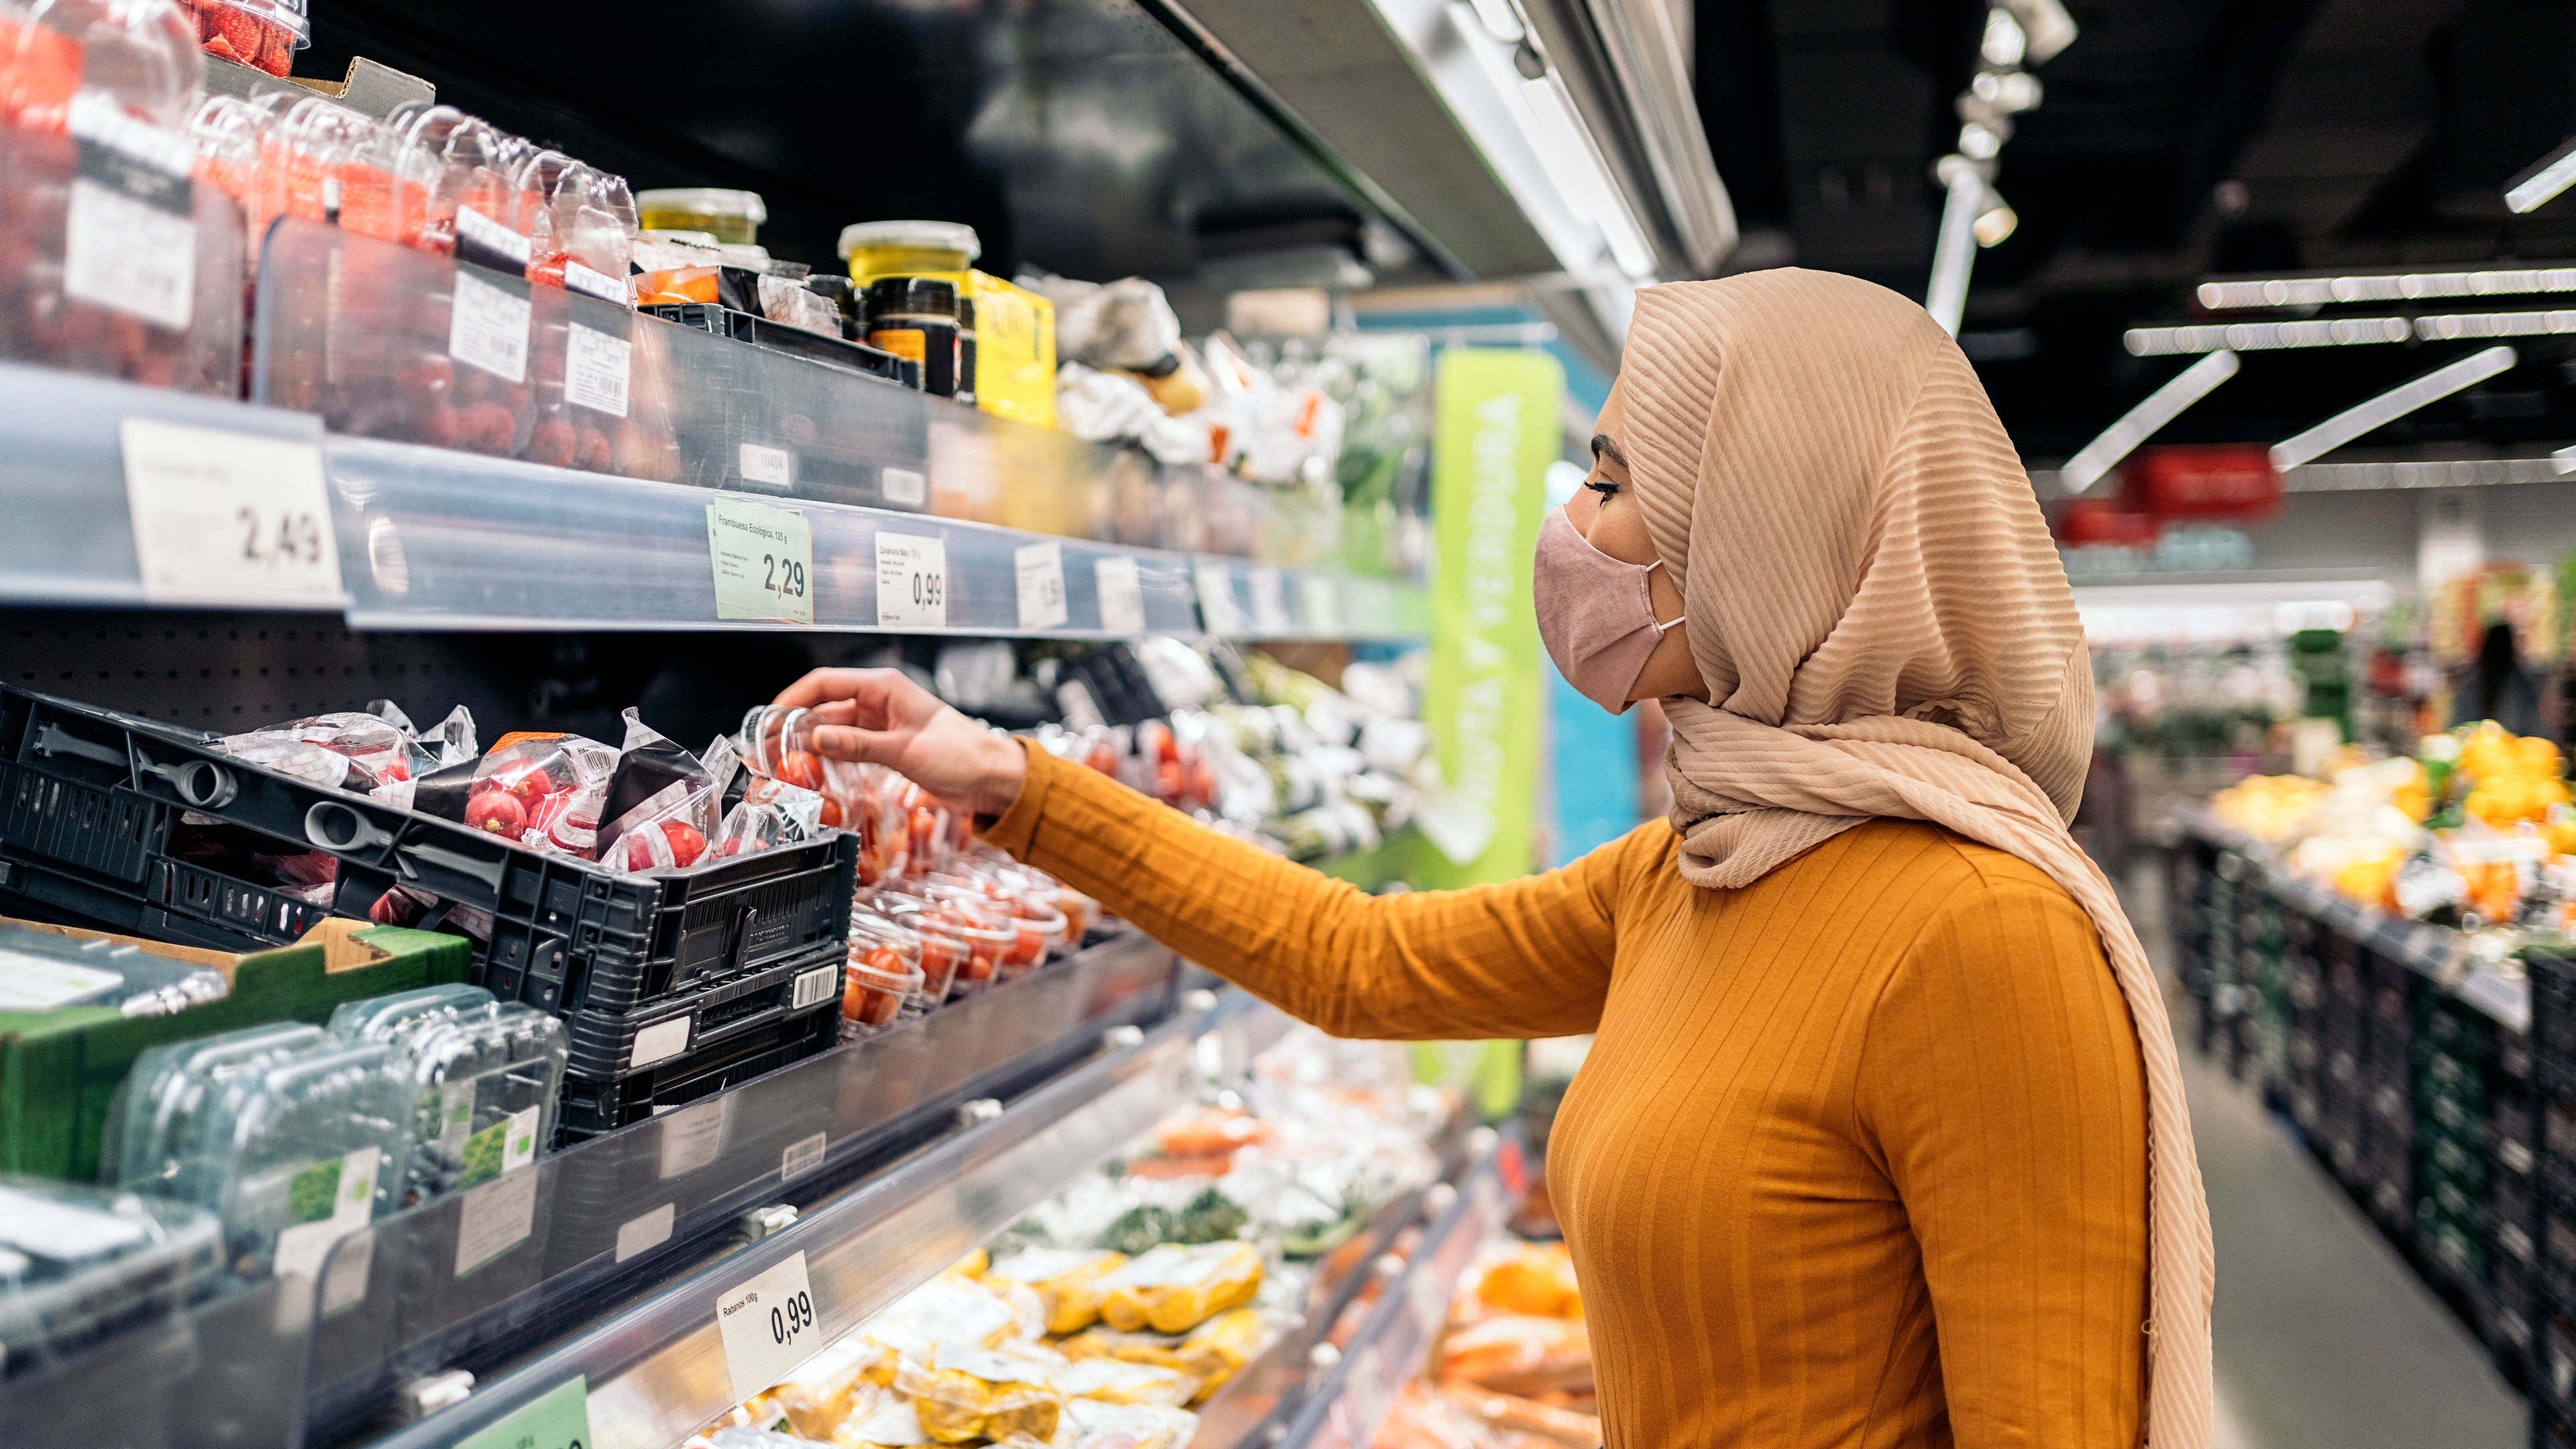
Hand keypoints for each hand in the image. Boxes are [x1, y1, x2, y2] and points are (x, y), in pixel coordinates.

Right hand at [769, 668, 1027, 818]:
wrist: (991, 777)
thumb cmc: (960, 754)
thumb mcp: (905, 749)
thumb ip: (858, 744)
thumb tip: (815, 738)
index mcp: (884, 687)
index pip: (825, 682)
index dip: (793, 697)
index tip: (769, 718)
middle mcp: (879, 700)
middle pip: (825, 705)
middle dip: (796, 723)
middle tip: (768, 746)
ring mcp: (882, 723)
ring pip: (834, 727)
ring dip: (812, 742)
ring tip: (785, 761)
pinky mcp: (887, 745)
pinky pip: (849, 745)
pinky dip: (832, 754)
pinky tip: (815, 768)